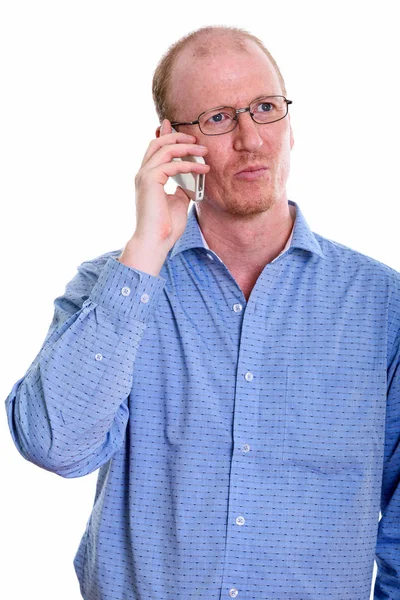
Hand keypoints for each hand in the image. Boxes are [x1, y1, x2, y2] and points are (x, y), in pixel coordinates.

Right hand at [133, 119, 209, 251]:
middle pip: (158, 143)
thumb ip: (182, 187)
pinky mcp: (150, 180)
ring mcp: (144, 176)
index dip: (167, 136)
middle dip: (177, 137)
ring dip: (187, 147)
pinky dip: (189, 165)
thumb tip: (191, 178)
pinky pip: (172, 164)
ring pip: (165, 148)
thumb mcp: (178, 201)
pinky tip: (203, 169)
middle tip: (196, 139)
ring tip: (204, 151)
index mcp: (148, 178)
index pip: (155, 150)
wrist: (156, 242)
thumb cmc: (166, 226)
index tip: (183, 131)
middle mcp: (143, 174)